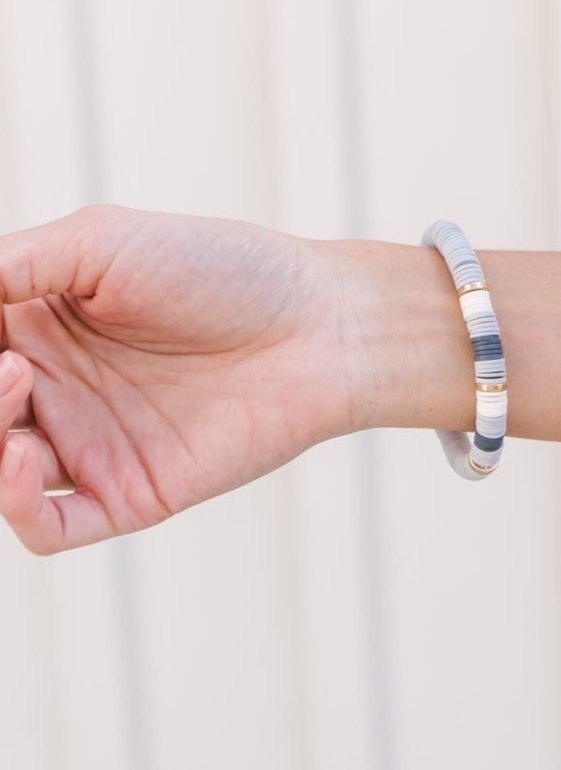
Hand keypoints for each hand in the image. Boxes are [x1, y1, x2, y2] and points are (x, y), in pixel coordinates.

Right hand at [0, 204, 359, 553]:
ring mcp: (88, 444)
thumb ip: (11, 266)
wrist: (320, 326)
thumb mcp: (102, 243)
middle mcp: (54, 386)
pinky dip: (13, 503)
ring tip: (16, 380)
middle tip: (9, 362)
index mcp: (40, 321)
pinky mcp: (126, 493)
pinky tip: (17, 457)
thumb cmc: (225, 269)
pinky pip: (46, 526)